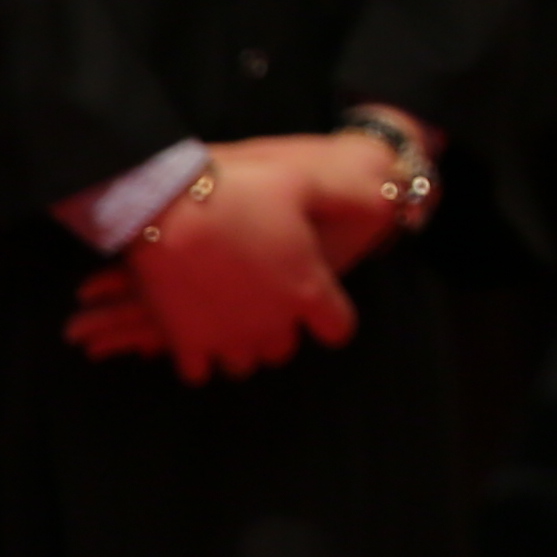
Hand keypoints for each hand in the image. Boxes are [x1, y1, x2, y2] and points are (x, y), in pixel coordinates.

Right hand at [76, 151, 363, 381]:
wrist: (167, 209)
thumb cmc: (241, 192)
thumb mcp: (303, 184)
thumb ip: (348, 199)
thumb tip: (389, 201)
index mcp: (307, 292)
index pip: (338, 329)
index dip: (331, 317)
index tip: (319, 305)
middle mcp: (272, 324)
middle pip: (285, 349)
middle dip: (280, 329)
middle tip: (266, 301)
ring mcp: (227, 338)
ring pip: (246, 362)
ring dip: (242, 344)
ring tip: (231, 316)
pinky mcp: (186, 344)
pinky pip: (200, 372)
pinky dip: (199, 357)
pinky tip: (196, 331)